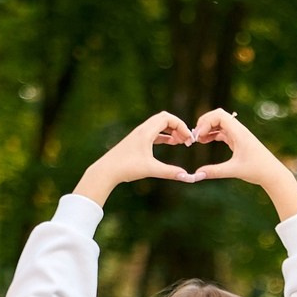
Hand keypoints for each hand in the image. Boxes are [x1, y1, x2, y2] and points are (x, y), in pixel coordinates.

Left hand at [75, 112, 192, 202]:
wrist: (106, 170)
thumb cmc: (126, 167)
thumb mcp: (151, 169)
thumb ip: (170, 172)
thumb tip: (188, 177)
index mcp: (146, 132)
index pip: (168, 118)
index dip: (181, 126)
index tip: (189, 139)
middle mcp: (142, 129)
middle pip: (165, 118)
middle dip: (178, 127)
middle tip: (187, 140)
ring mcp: (139, 134)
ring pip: (159, 125)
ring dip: (171, 130)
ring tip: (181, 142)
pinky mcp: (137, 141)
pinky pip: (154, 132)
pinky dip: (164, 135)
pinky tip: (170, 143)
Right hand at [184, 108, 296, 217]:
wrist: (273, 174)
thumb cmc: (257, 170)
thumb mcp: (234, 171)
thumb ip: (215, 171)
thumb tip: (196, 175)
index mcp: (239, 132)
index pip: (219, 115)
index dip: (206, 122)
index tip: (198, 136)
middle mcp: (239, 130)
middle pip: (218, 115)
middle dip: (205, 123)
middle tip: (195, 136)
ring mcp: (239, 135)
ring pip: (220, 124)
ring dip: (208, 128)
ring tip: (198, 140)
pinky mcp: (239, 141)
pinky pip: (223, 132)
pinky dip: (213, 134)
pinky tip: (205, 141)